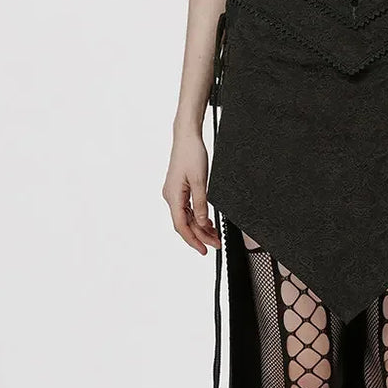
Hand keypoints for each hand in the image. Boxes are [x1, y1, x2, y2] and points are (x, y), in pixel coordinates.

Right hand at [162, 126, 221, 254]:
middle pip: (185, 224)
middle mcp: (171, 197)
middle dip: (201, 236)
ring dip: (200, 228)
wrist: (187, 137)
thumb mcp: (201, 181)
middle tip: (217, 244)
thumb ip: (201, 204)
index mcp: (173, 196)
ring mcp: (174, 194)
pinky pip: (188, 209)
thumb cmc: (192, 154)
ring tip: (215, 236)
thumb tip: (202, 223)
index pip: (182, 226)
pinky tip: (208, 223)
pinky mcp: (179, 190)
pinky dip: (198, 218)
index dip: (193, 240)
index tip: (204, 250)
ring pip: (187, 218)